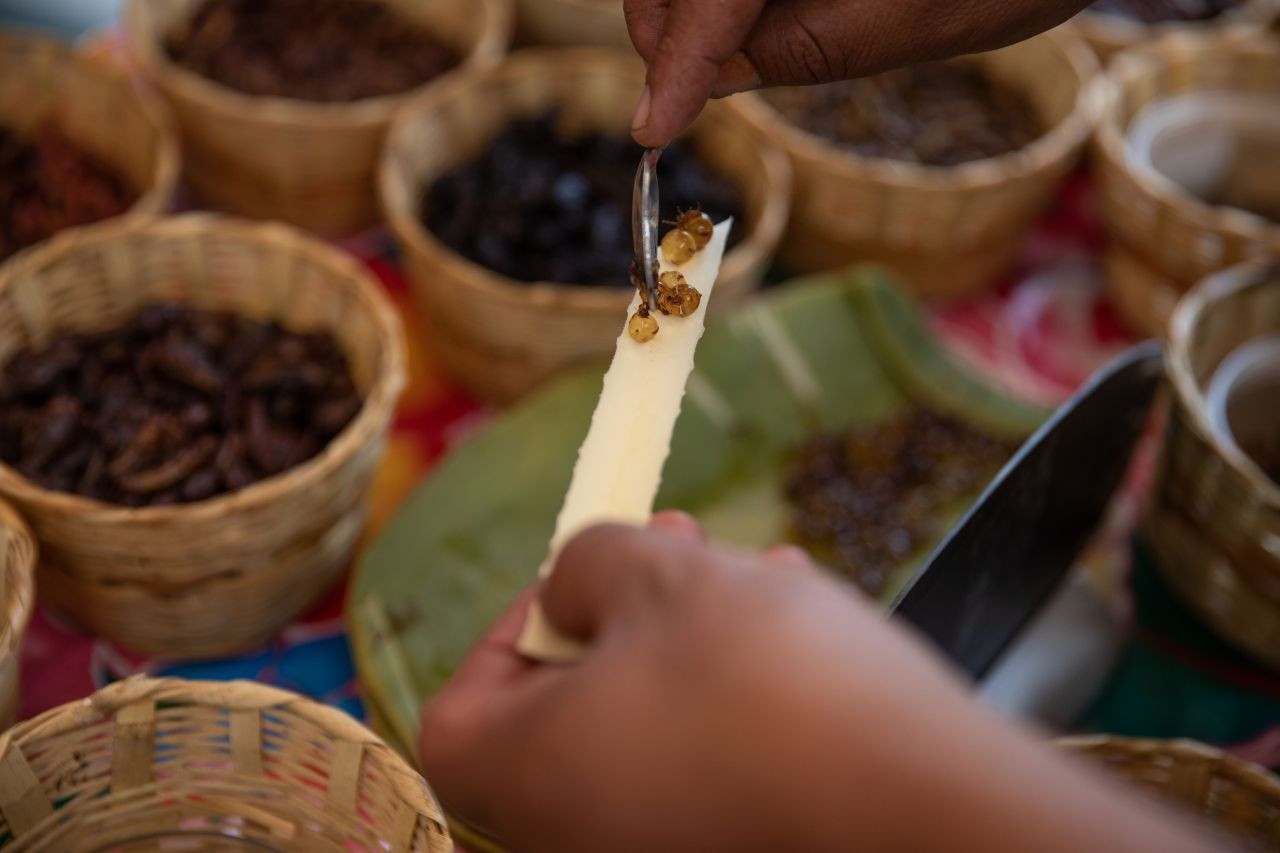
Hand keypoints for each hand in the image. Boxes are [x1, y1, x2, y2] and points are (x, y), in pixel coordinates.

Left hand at [419, 513, 1222, 851]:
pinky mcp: (733, 850)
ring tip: (764, 573)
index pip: (462, 706)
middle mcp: (576, 839)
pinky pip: (708, 768)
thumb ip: (588, 563)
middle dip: (626, 611)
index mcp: (524, 781)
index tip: (588, 576)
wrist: (928, 813)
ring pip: (650, 729)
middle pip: (566, 712)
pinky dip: (733, 699)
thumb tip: (577, 585)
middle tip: (684, 543)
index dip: (513, 624)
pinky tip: (798, 635)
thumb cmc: (766, 685)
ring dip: (692, 640)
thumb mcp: (662, 579)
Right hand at [624, 0, 1091, 145]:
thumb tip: (696, 90)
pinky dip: (714, 5)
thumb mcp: (899, 25)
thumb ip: (791, 50)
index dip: (675, 61)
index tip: (651, 128)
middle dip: (669, 30)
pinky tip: (737, 25)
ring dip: (686, 15)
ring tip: (713, 62)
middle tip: (677, 98)